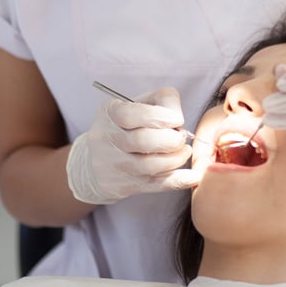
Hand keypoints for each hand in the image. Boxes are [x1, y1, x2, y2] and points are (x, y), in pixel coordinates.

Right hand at [66, 87, 201, 204]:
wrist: (93, 161)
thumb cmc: (124, 127)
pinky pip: (155, 185)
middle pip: (142, 141)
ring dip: (175, 159)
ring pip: (150, 166)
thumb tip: (178, 117)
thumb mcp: (134, 104)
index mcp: (109, 113)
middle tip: (181, 138)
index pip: (132, 115)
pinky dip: (178, 181)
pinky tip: (192, 176)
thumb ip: (160, 100)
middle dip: (171, 139)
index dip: (160, 117)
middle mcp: (107, 139)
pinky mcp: (124, 186)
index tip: (177, 120)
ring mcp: (115, 165)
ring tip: (184, 152)